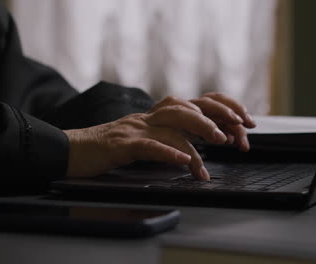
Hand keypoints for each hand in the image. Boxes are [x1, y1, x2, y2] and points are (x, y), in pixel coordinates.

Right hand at [64, 93, 254, 180]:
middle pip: (188, 106)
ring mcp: (134, 129)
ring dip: (200, 131)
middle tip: (238, 133)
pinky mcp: (120, 146)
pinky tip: (185, 161)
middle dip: (218, 116)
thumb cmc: (108, 150)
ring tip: (220, 143)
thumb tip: (196, 149)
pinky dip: (169, 152)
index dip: (223, 108)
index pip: (196, 103)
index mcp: (156, 117)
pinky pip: (148, 146)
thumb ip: (167, 140)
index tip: (244, 122)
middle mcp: (148, 118)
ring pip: (172, 122)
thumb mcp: (144, 142)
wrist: (71, 151)